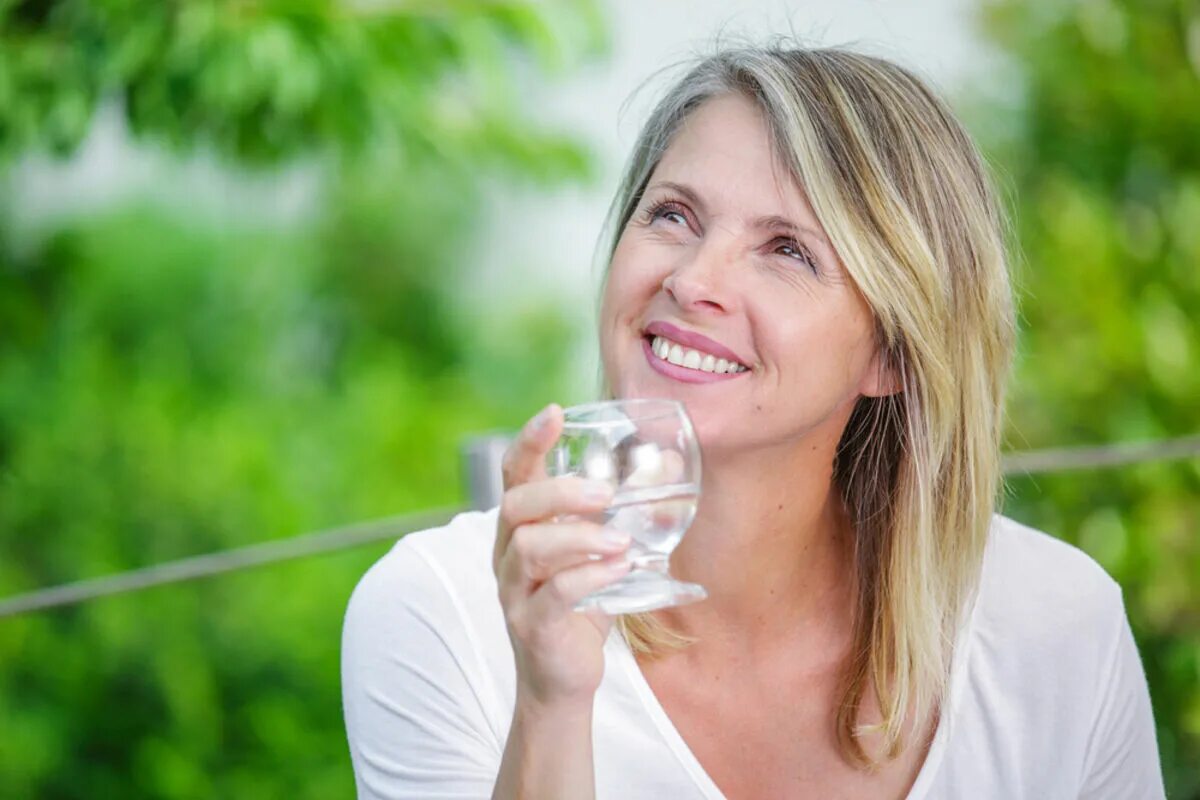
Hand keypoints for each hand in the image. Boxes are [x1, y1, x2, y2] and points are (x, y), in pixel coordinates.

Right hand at [492, 403, 631, 707]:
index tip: (555, 412)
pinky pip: (553, 594)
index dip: (530, 441)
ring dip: (579, 537)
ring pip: (530, 548)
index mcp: (521, 527)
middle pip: (515, 506)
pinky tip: (619, 571)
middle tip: (604, 494)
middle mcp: (508, 553)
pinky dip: (588, 577)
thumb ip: (625, 512)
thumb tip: (668, 463)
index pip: (514, 473)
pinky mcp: (532, 626)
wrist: (563, 679)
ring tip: (620, 541)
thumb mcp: (602, 553)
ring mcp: (515, 591)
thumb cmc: (581, 606)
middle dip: (559, 492)